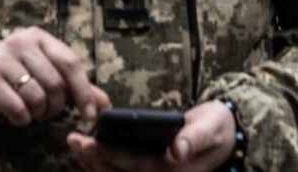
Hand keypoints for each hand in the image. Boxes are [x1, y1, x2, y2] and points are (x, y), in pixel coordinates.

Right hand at [0, 27, 109, 126]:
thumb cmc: (19, 71)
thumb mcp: (47, 71)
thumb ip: (76, 86)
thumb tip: (104, 102)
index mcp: (40, 37)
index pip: (70, 63)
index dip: (84, 92)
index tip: (91, 114)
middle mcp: (20, 43)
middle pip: (55, 84)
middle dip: (56, 106)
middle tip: (49, 110)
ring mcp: (2, 59)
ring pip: (36, 97)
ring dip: (39, 113)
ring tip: (32, 110)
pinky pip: (17, 108)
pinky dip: (22, 118)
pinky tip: (17, 113)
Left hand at [66, 100, 236, 171]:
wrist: (223, 137)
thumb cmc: (216, 129)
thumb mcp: (211, 129)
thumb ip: (195, 139)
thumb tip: (178, 150)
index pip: (137, 165)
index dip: (112, 155)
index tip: (90, 143)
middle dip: (95, 159)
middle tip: (75, 141)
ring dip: (93, 161)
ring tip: (74, 142)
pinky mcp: (146, 168)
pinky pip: (119, 169)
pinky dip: (101, 160)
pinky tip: (86, 148)